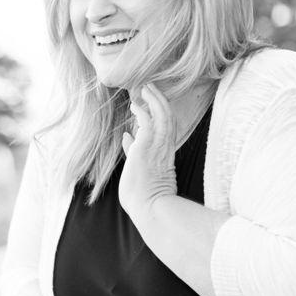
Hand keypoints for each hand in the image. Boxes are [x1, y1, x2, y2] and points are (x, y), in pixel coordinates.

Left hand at [119, 82, 177, 220]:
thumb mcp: (136, 170)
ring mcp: (158, 146)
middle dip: (159, 100)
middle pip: (168, 117)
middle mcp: (164, 148)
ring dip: (154, 100)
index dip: (157, 115)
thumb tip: (127, 136)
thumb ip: (133, 151)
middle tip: (149, 88)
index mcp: (163, 155)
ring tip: (145, 88)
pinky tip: (135, 105)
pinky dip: (143, 111)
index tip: (145, 105)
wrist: (149, 207)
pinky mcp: (148, 146)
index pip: (165, 130)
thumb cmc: (142, 197)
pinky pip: (149, 121)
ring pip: (163, 115)